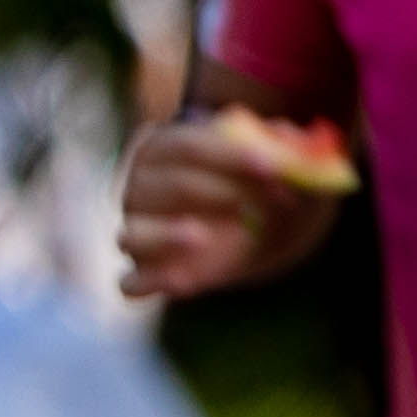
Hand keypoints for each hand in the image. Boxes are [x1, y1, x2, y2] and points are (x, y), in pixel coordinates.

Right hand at [118, 116, 338, 302]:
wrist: (249, 230)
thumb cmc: (252, 184)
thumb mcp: (273, 162)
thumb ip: (281, 147)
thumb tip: (284, 133)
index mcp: (163, 150)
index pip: (188, 147)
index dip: (231, 156)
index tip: (272, 167)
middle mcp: (140, 189)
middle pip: (172, 186)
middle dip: (222, 190)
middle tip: (273, 199)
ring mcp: (136, 232)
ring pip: (134, 234)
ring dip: (166, 235)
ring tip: (201, 237)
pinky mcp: (142, 273)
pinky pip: (131, 283)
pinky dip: (151, 282)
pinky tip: (182, 282)